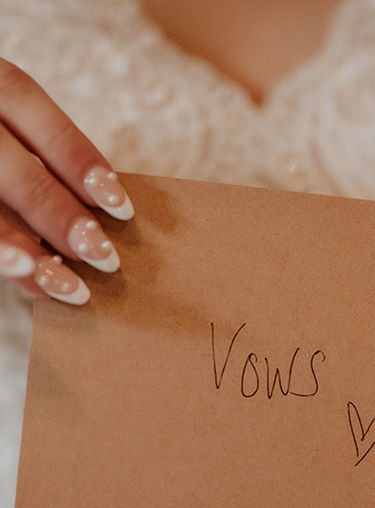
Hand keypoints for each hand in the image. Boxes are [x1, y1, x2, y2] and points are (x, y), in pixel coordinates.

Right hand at [0, 58, 132, 304]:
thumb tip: (107, 215)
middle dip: (59, 216)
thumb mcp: (17, 125)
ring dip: (25, 249)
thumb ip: (44, 155)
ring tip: (68, 288)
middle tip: (105, 258)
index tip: (122, 208)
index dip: (77, 158)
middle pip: (12, 168)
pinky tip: (27, 277)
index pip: (33, 111)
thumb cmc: (5, 137)